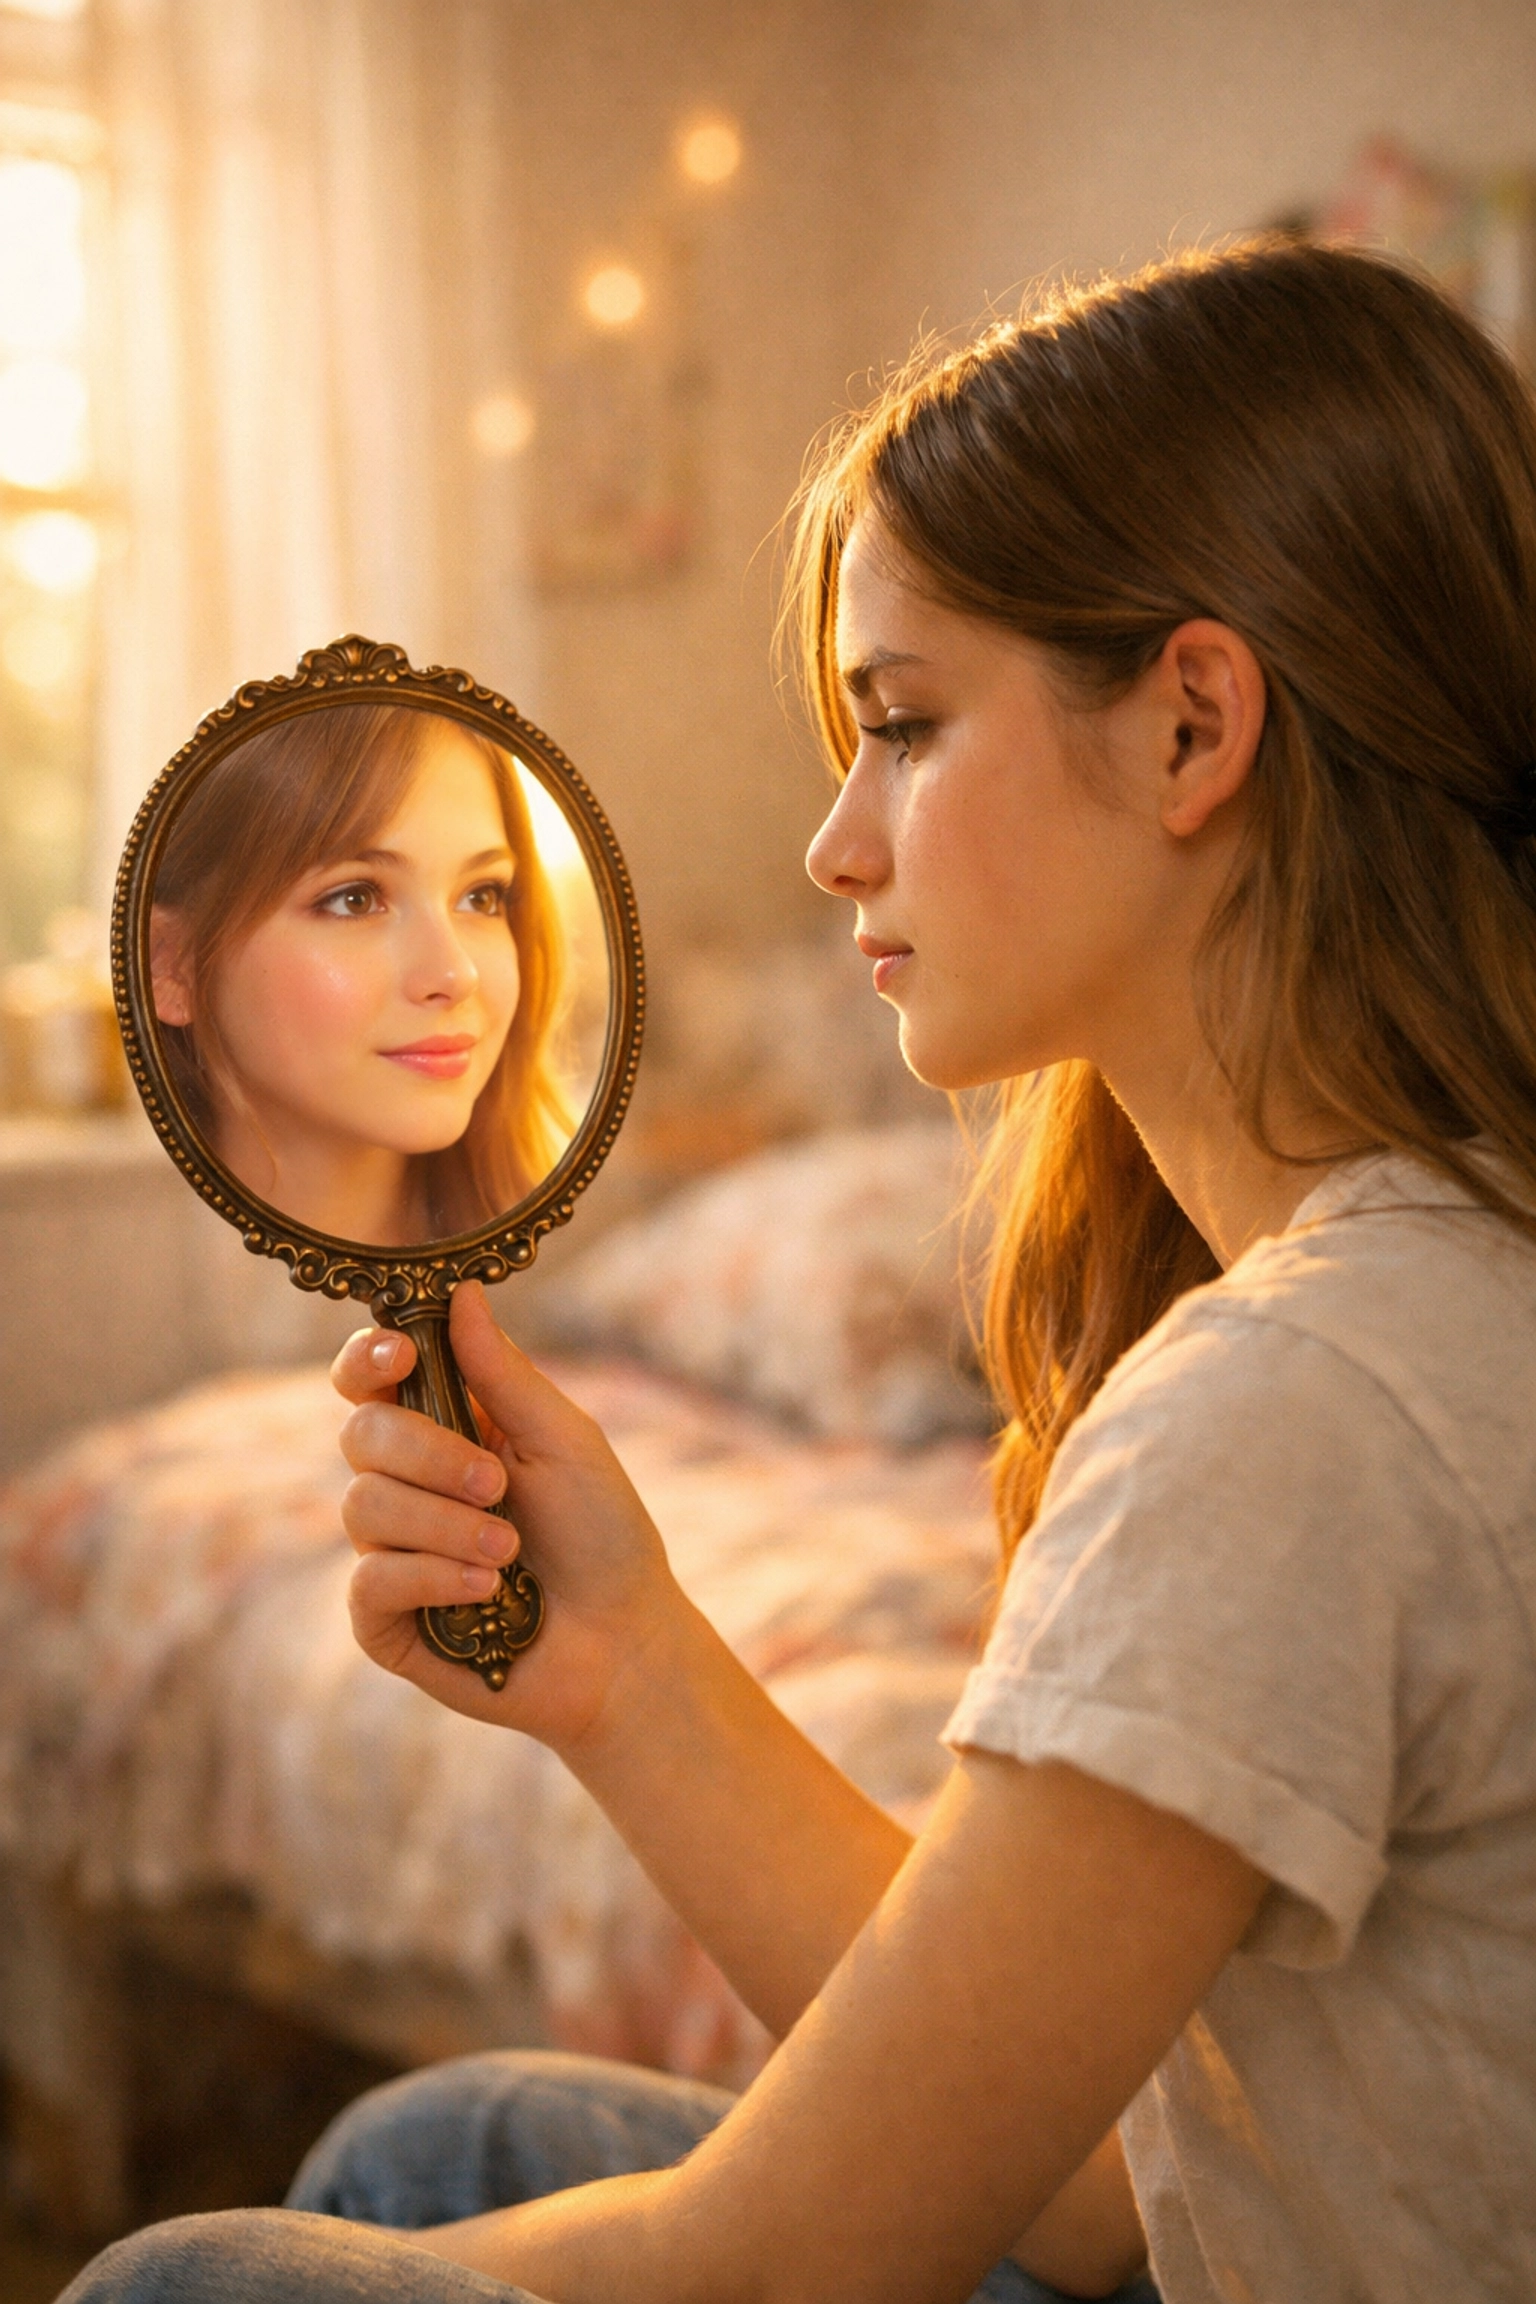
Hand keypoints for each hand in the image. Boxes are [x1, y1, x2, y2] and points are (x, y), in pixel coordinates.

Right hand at [331, 1281, 686, 1748]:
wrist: (623, 1643)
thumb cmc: (603, 1536)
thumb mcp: (565, 1442)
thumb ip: (505, 1374)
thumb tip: (460, 1291)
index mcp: (445, 1428)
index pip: (369, 1378)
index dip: (368, 1358)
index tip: (402, 1353)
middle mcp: (406, 1484)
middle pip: (361, 1434)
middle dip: (430, 1454)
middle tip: (498, 1483)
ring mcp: (390, 1552)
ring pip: (363, 1507)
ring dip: (447, 1526)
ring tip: (509, 1552)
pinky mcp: (385, 1620)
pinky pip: (370, 1580)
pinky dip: (433, 1578)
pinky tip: (487, 1593)